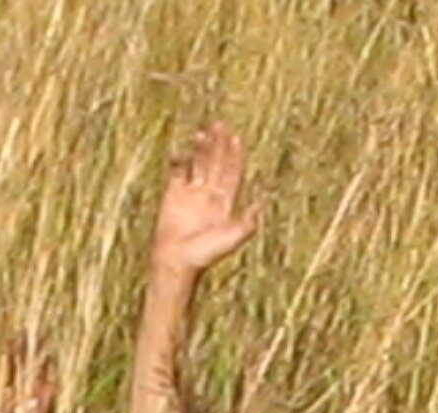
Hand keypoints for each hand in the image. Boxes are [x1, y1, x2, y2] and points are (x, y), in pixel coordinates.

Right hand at [152, 123, 257, 277]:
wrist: (176, 261)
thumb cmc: (205, 254)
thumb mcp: (233, 238)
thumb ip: (248, 221)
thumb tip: (264, 202)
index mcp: (225, 203)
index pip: (231, 173)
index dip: (234, 156)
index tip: (236, 138)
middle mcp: (209, 195)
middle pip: (216, 163)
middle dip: (218, 145)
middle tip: (220, 124)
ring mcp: (191, 193)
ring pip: (198, 164)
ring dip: (201, 148)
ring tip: (202, 132)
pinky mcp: (173, 194)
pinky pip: (178, 171)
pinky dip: (180, 160)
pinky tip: (183, 151)